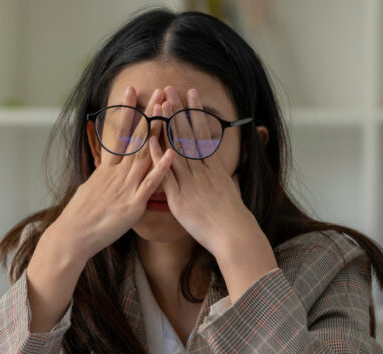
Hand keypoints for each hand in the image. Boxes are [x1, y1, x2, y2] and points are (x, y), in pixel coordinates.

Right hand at [46, 86, 175, 263]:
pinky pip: (150, 184)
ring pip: (144, 154)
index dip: (126, 110)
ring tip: (168, 111)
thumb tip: (105, 168)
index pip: (118, 132)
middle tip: (158, 91)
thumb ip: (103, 176)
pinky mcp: (133, 204)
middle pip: (136, 138)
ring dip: (158, 132)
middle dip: (148, 113)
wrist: (73, 236)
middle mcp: (117, 173)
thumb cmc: (81, 216)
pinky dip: (161, 168)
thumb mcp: (91, 188)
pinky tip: (171, 153)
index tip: (131, 90)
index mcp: (107, 169)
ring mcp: (125, 187)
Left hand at [159, 86, 276, 297]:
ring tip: (160, 104)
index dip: (195, 112)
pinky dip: (158, 156)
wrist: (233, 235)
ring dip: (168, 125)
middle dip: (179, 111)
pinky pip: (166, 174)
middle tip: (170, 89)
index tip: (190, 94)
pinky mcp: (179, 197)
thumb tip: (222, 171)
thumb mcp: (230, 190)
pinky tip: (149, 140)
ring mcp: (190, 182)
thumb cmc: (232, 217)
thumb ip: (222, 178)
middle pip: (188, 134)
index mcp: (214, 167)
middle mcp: (202, 170)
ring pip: (177, 148)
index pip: (203, 133)